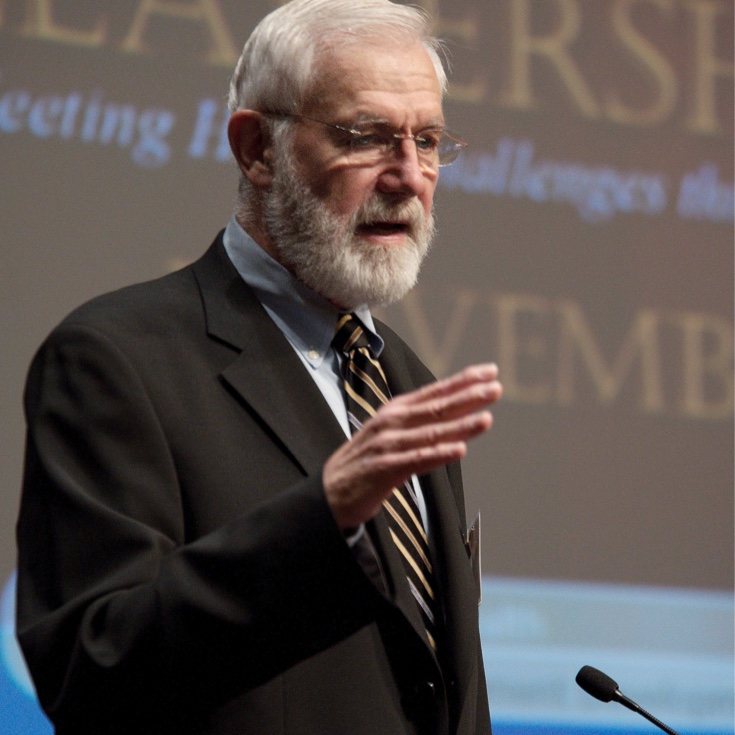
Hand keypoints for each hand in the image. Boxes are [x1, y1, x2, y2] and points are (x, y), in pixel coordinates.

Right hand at [323, 363, 501, 528]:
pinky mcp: (383, 469)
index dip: (463, 380)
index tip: (489, 372)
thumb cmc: (365, 462)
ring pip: (431, 432)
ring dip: (460, 425)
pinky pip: (417, 460)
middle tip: (495, 388)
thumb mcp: (393, 435)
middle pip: (436, 407)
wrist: (329, 492)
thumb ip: (422, 426)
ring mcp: (387, 444)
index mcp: (396, 411)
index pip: (435, 391)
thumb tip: (458, 420)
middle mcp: (392, 422)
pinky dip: (439, 454)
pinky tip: (459, 450)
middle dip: (468, 396)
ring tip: (486, 418)